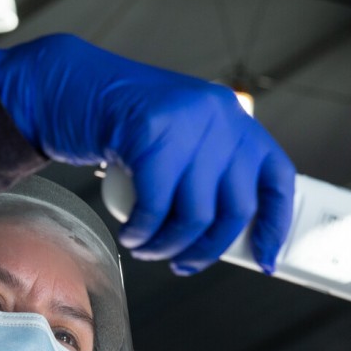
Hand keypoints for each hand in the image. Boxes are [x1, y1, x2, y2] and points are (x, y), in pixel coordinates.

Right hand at [0, 34, 294, 273]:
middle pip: (236, 208)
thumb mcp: (184, 139)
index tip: (265, 259)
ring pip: (196, 215)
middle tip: (183, 262)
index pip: (277, 178)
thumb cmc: (128, 125)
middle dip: (208, 249)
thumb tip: (230, 237)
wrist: (73, 87)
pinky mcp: (150, 133)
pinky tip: (132, 235)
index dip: (275, 225)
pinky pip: (156, 207)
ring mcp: (187, 122)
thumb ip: (210, 171)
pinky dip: (143, 234)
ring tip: (148, 249)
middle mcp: (220, 116)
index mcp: (235, 119)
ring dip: (168, 246)